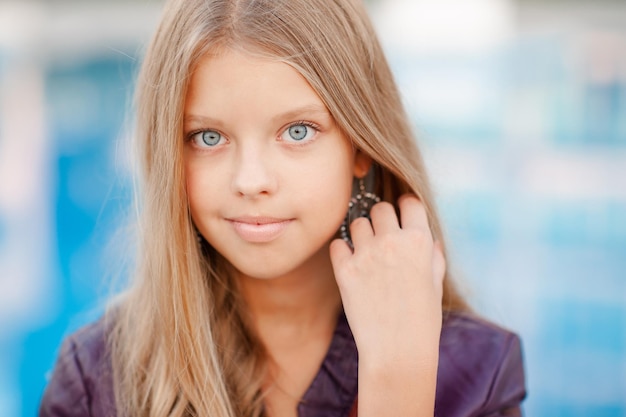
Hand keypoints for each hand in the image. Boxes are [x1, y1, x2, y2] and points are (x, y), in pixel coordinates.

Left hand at [329, 194, 444, 367]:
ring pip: (357, 223)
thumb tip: (427, 238)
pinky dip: (343, 251)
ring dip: (362, 233)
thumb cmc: (422, 321)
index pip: (409, 202)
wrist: (398, 352)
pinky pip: (337, 245)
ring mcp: (366, 255)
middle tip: (383, 236)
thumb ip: (432, 254)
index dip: (406, 208)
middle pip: (380, 208)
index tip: (402, 217)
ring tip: (367, 253)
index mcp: (420, 241)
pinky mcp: (345, 270)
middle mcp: (392, 242)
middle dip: (382, 218)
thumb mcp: (436, 283)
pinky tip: (351, 264)